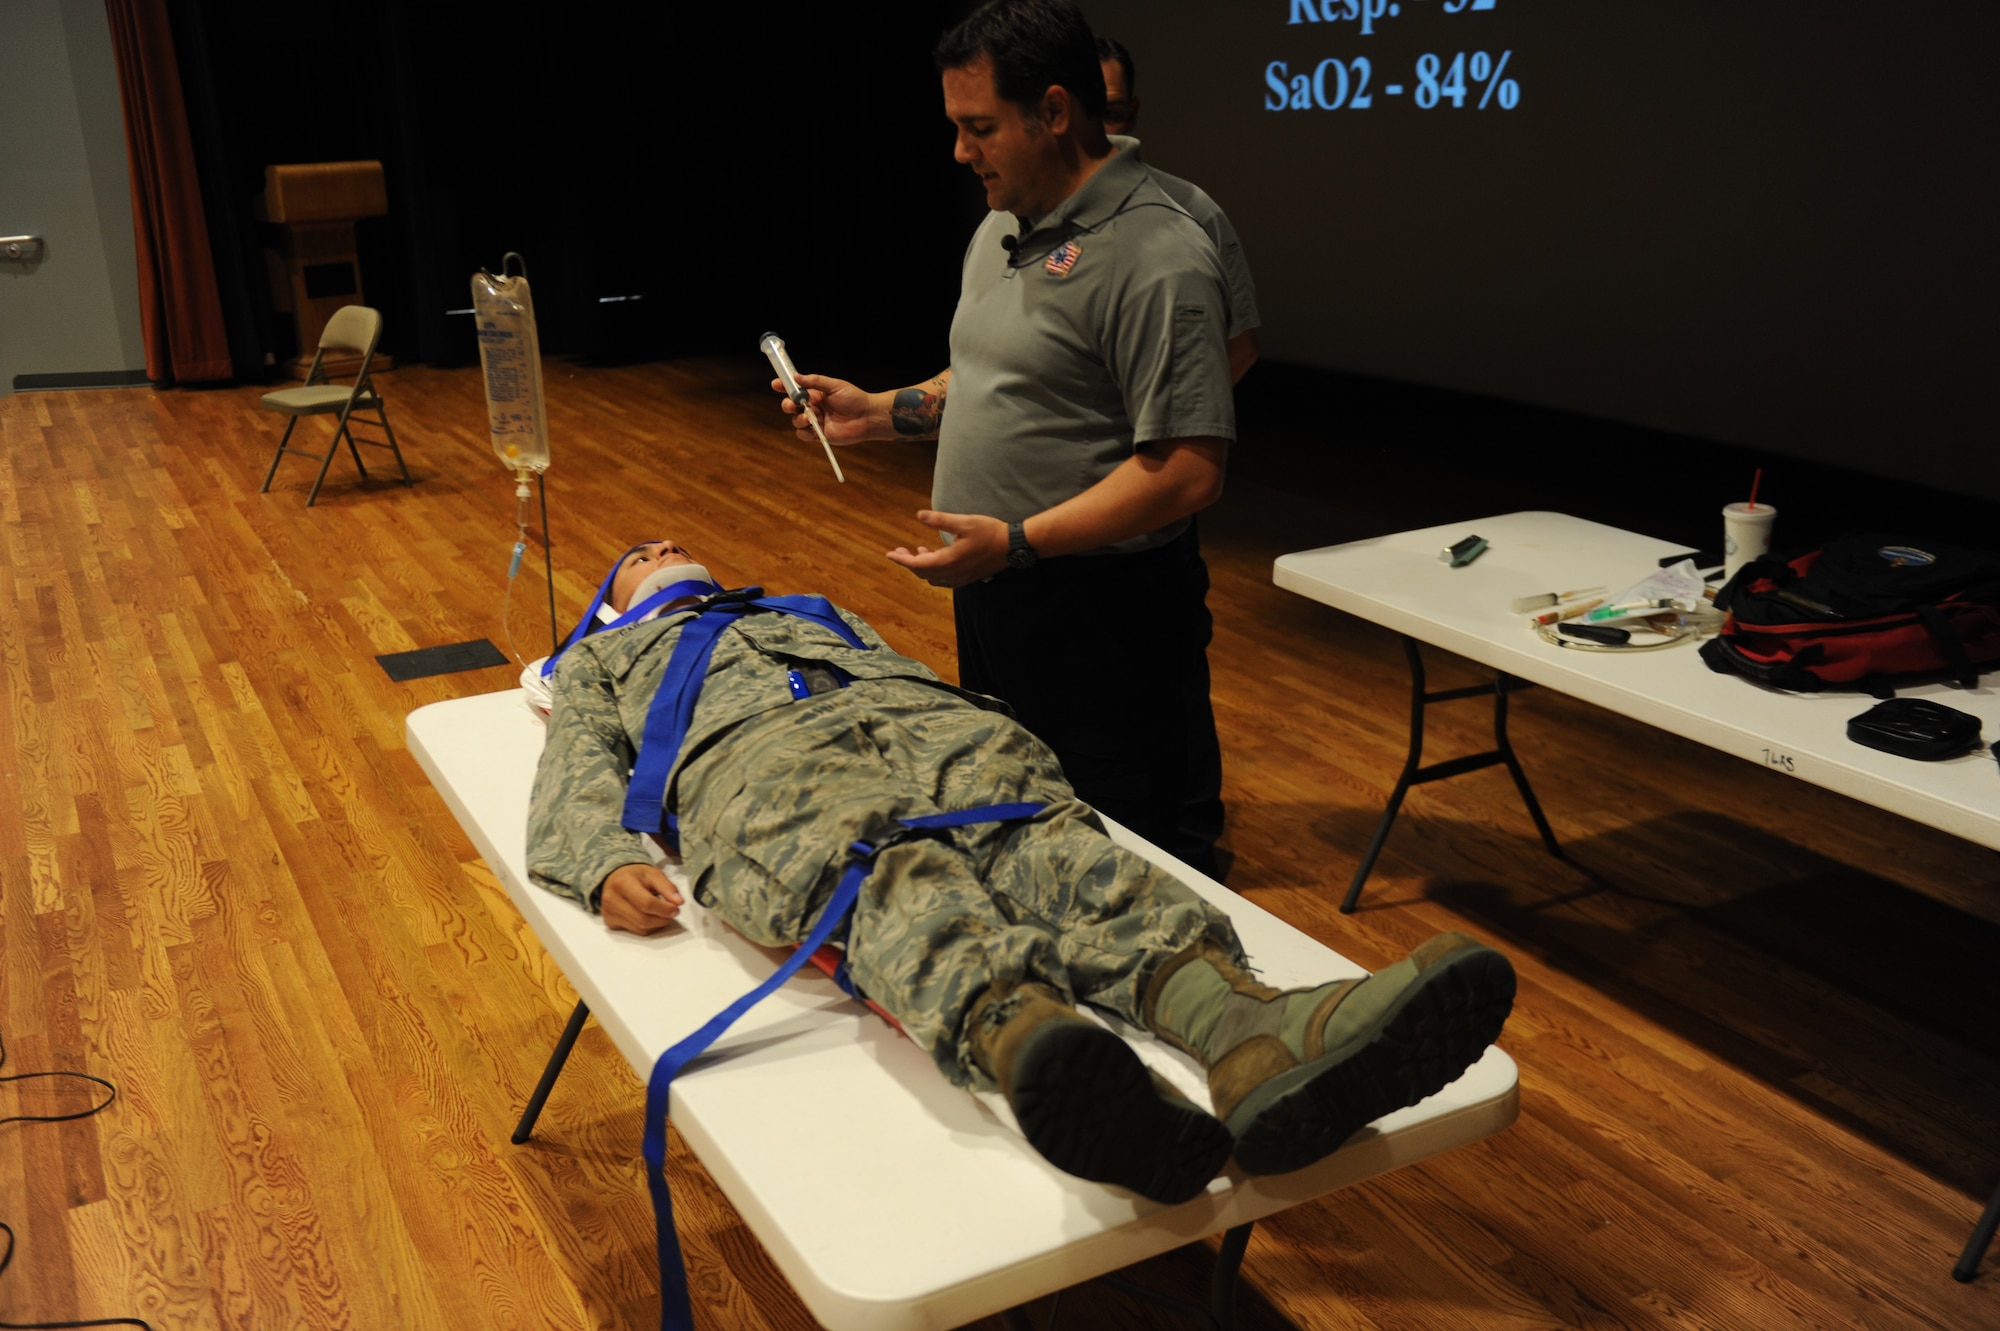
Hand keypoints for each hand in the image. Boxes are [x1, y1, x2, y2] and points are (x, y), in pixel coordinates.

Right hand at [600, 862, 683, 934]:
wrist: (614, 877)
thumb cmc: (635, 875)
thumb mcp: (653, 874)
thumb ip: (667, 887)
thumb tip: (679, 902)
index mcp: (622, 883)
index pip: (647, 903)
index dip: (665, 909)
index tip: (676, 909)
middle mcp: (612, 899)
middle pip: (643, 919)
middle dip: (662, 919)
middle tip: (671, 913)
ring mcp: (609, 913)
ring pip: (640, 929)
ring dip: (656, 925)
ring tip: (662, 914)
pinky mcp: (610, 922)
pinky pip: (634, 931)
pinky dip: (647, 927)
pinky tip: (649, 917)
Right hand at [772, 373, 878, 444]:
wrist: (867, 417)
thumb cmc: (853, 398)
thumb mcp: (834, 385)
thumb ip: (815, 381)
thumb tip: (796, 376)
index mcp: (815, 394)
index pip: (795, 390)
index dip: (784, 387)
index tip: (776, 384)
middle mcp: (813, 407)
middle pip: (791, 406)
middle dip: (787, 404)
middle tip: (792, 404)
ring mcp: (815, 421)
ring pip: (795, 421)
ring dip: (798, 419)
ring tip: (809, 417)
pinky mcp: (819, 435)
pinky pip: (803, 435)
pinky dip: (804, 431)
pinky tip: (813, 427)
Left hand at [886, 510, 1009, 587]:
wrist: (1013, 546)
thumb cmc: (990, 531)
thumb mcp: (964, 521)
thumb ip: (939, 520)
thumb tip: (919, 515)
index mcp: (948, 560)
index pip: (917, 564)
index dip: (901, 560)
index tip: (888, 554)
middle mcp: (952, 573)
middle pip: (923, 573)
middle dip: (909, 562)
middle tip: (899, 550)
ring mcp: (961, 578)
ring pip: (933, 577)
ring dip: (922, 566)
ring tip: (919, 550)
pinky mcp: (968, 577)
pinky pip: (944, 578)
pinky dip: (935, 569)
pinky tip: (937, 556)